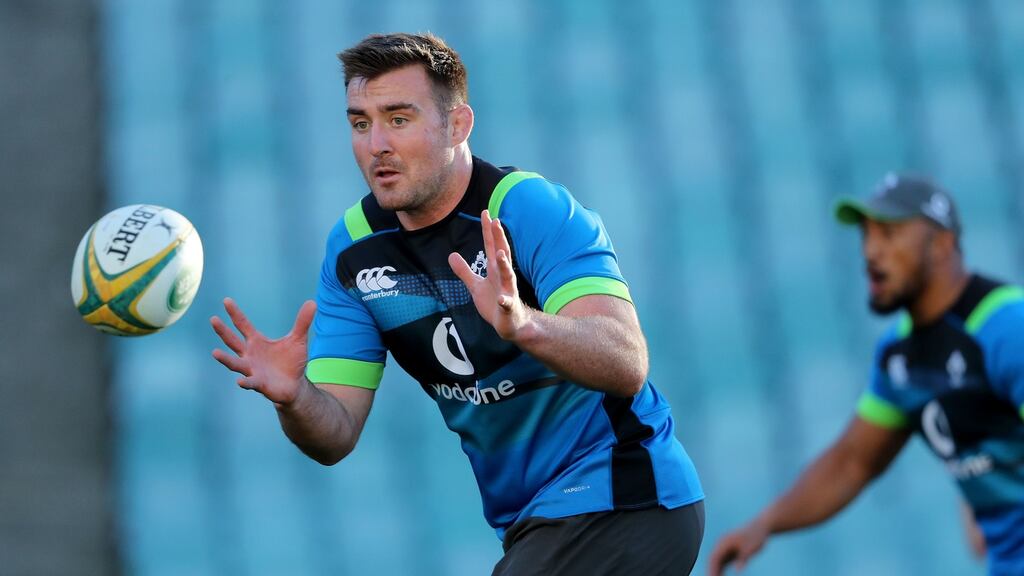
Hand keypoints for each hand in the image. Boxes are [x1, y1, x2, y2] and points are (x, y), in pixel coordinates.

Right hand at [210, 298, 316, 404]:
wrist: (294, 386)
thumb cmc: (291, 362)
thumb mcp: (298, 340)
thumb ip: (302, 322)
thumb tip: (312, 302)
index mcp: (257, 342)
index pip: (243, 325)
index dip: (235, 313)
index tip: (227, 300)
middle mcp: (250, 355)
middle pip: (233, 341)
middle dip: (223, 331)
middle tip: (213, 319)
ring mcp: (252, 370)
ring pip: (235, 364)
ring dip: (225, 359)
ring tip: (215, 352)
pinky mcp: (259, 384)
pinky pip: (251, 382)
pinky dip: (246, 382)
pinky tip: (239, 381)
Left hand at [448, 210, 530, 340]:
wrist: (511, 324)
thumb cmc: (494, 303)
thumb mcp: (475, 286)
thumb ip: (464, 271)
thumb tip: (451, 255)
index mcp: (495, 270)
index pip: (491, 246)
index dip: (488, 231)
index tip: (486, 213)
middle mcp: (503, 277)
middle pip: (502, 254)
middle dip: (499, 238)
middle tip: (496, 221)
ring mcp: (508, 291)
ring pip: (508, 275)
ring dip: (504, 264)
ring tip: (499, 253)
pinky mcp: (508, 307)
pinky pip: (507, 303)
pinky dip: (505, 301)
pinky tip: (502, 299)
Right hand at [707, 521, 770, 574]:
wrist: (760, 526)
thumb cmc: (756, 535)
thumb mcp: (751, 547)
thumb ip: (743, 558)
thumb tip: (738, 570)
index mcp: (724, 542)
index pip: (714, 558)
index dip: (712, 569)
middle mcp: (722, 545)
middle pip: (713, 560)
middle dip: (711, 571)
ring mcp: (725, 548)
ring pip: (717, 562)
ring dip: (715, 572)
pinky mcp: (731, 551)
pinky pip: (723, 562)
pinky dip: (721, 570)